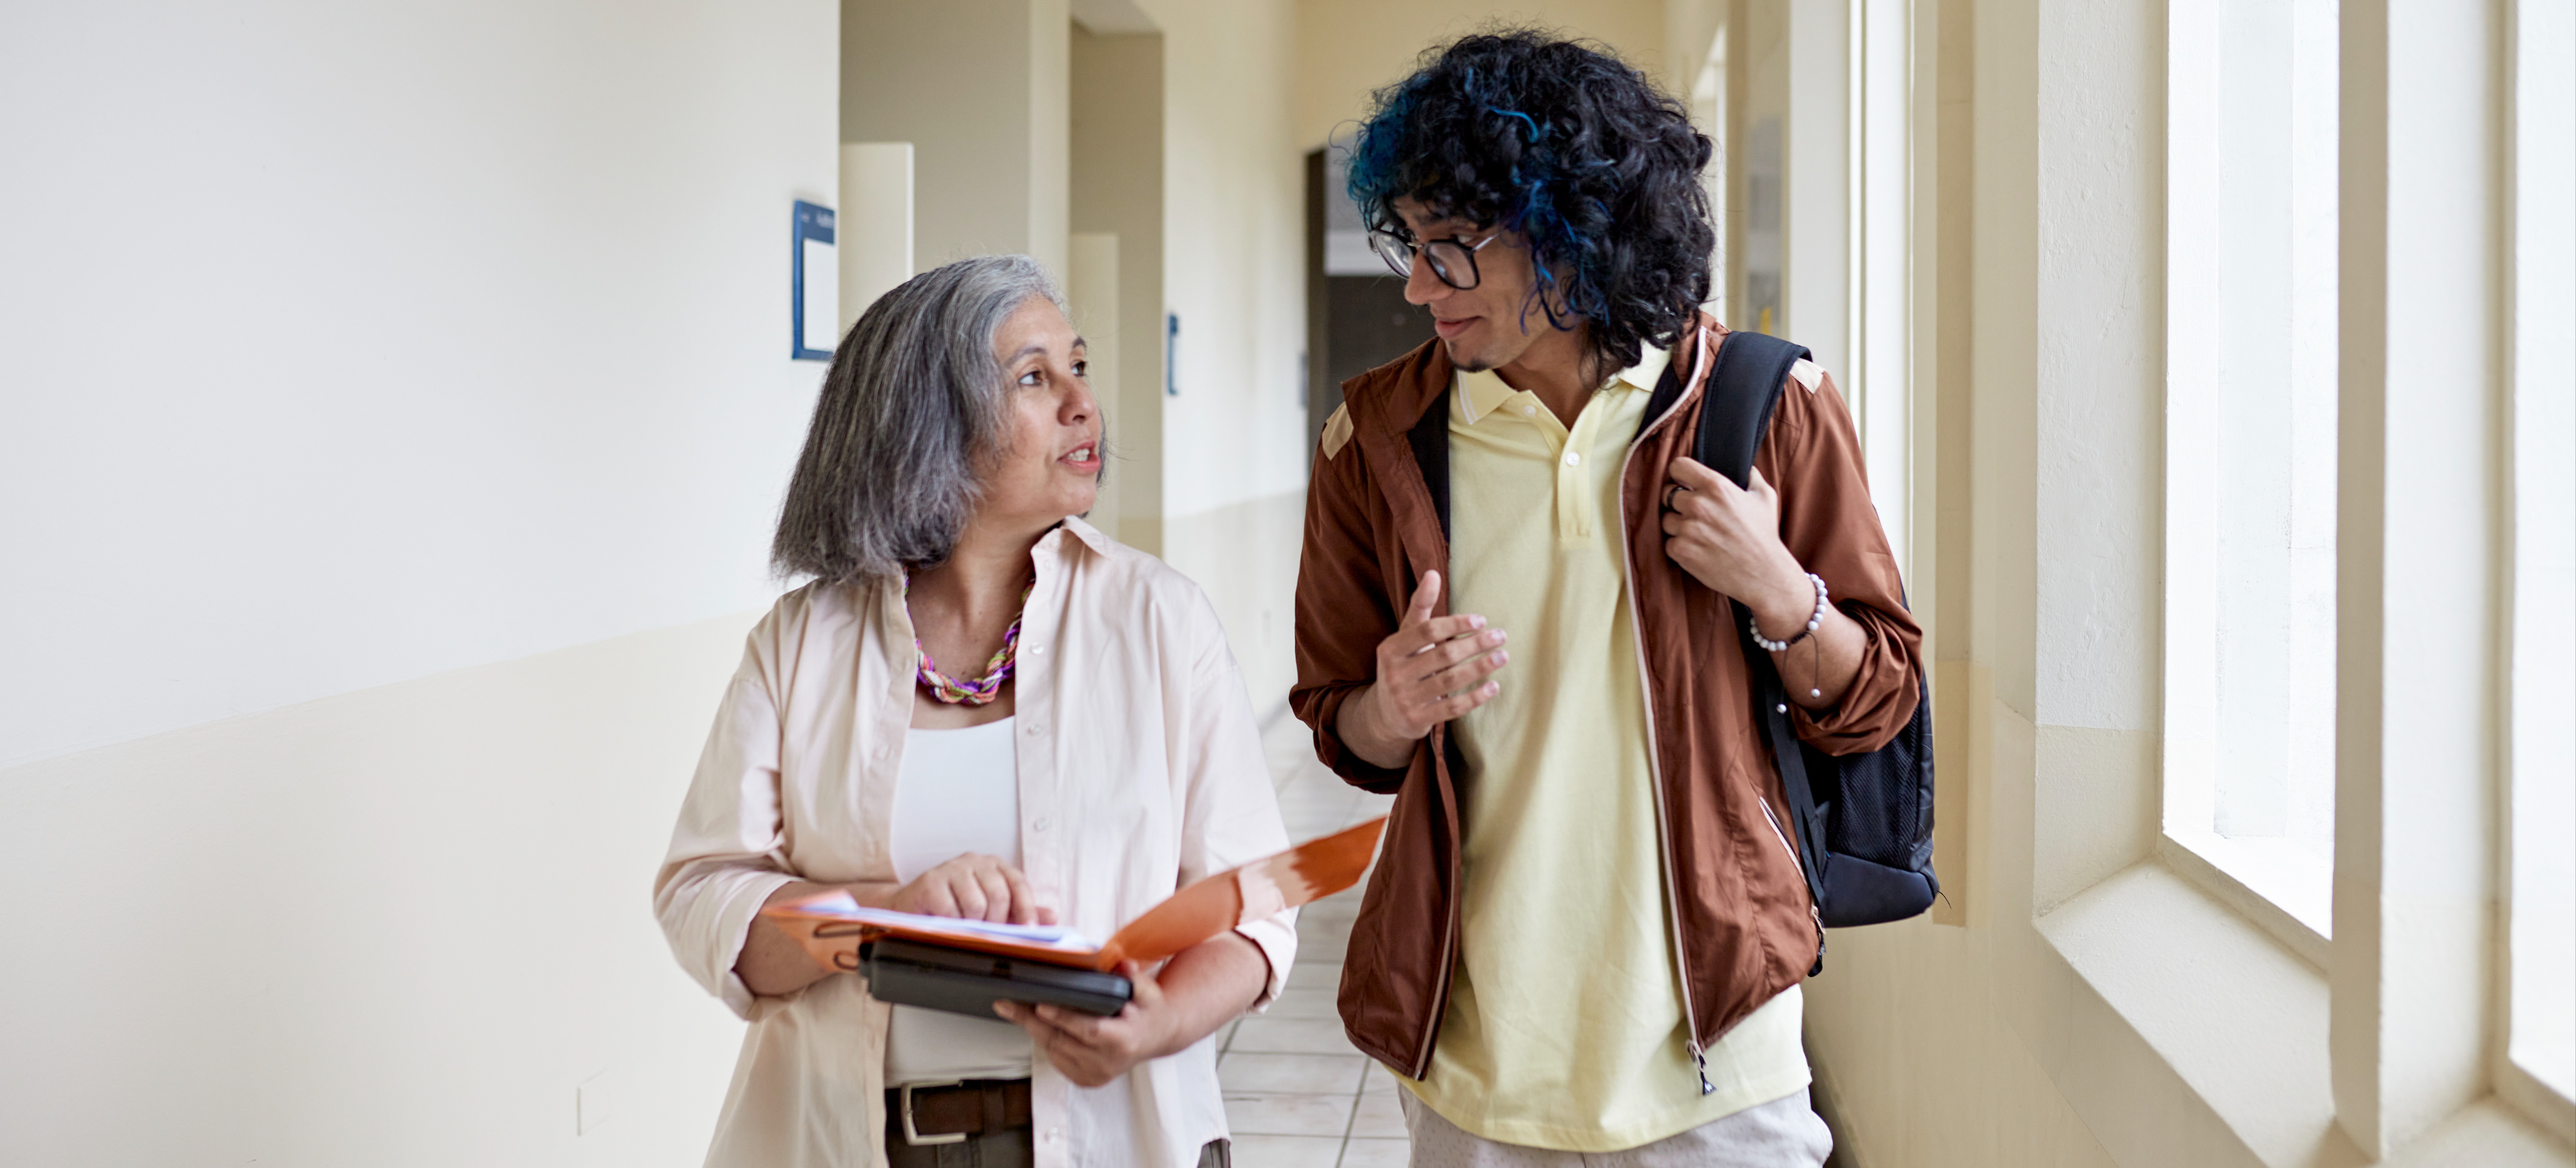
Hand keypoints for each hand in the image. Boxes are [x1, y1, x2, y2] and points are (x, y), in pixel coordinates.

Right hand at [887, 854, 1054, 925]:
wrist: (911, 907)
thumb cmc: (955, 907)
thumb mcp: (991, 909)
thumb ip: (1020, 911)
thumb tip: (1052, 916)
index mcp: (994, 865)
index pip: (1019, 883)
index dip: (1027, 909)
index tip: (1029, 932)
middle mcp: (975, 861)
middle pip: (1000, 895)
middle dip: (997, 922)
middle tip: (988, 934)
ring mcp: (952, 868)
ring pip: (977, 904)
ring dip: (973, 924)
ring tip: (964, 926)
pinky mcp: (931, 881)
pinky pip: (952, 910)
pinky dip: (953, 923)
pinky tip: (946, 922)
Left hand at [994, 960, 1180, 1086]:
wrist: (1157, 1038)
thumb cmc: (1148, 1010)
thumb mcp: (1147, 991)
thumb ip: (1133, 978)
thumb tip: (1123, 963)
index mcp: (1124, 1040)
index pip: (1089, 1031)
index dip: (1064, 1019)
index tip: (1040, 1006)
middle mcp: (1108, 1063)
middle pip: (1063, 1042)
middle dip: (1031, 1021)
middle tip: (1006, 1004)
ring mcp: (1096, 1075)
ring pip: (1055, 1051)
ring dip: (1033, 1030)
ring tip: (1012, 1009)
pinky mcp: (1087, 1080)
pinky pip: (1057, 1060)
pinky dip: (1045, 1041)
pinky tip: (1033, 1024)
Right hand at [1358, 570, 1506, 743]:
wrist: (1385, 714)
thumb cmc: (1403, 665)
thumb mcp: (1405, 636)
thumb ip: (1420, 606)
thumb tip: (1433, 572)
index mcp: (1391, 649)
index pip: (1427, 631)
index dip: (1456, 624)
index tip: (1482, 620)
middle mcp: (1395, 674)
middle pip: (1443, 655)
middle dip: (1475, 644)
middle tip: (1501, 636)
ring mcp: (1405, 699)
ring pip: (1450, 681)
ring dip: (1480, 667)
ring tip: (1502, 657)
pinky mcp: (1418, 720)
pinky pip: (1452, 708)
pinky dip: (1475, 697)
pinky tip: (1494, 686)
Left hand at [1659, 461, 1811, 630]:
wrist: (1763, 574)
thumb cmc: (1764, 535)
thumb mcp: (1765, 498)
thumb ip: (1751, 477)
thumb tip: (1746, 468)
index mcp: (1716, 487)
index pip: (1678, 466)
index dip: (1680, 474)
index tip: (1684, 482)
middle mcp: (1699, 505)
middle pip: (1667, 493)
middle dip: (1678, 502)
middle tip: (1693, 512)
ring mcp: (1687, 529)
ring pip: (1666, 519)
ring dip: (1678, 525)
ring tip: (1699, 533)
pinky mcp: (1681, 551)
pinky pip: (1668, 542)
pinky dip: (1679, 546)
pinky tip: (1698, 548)